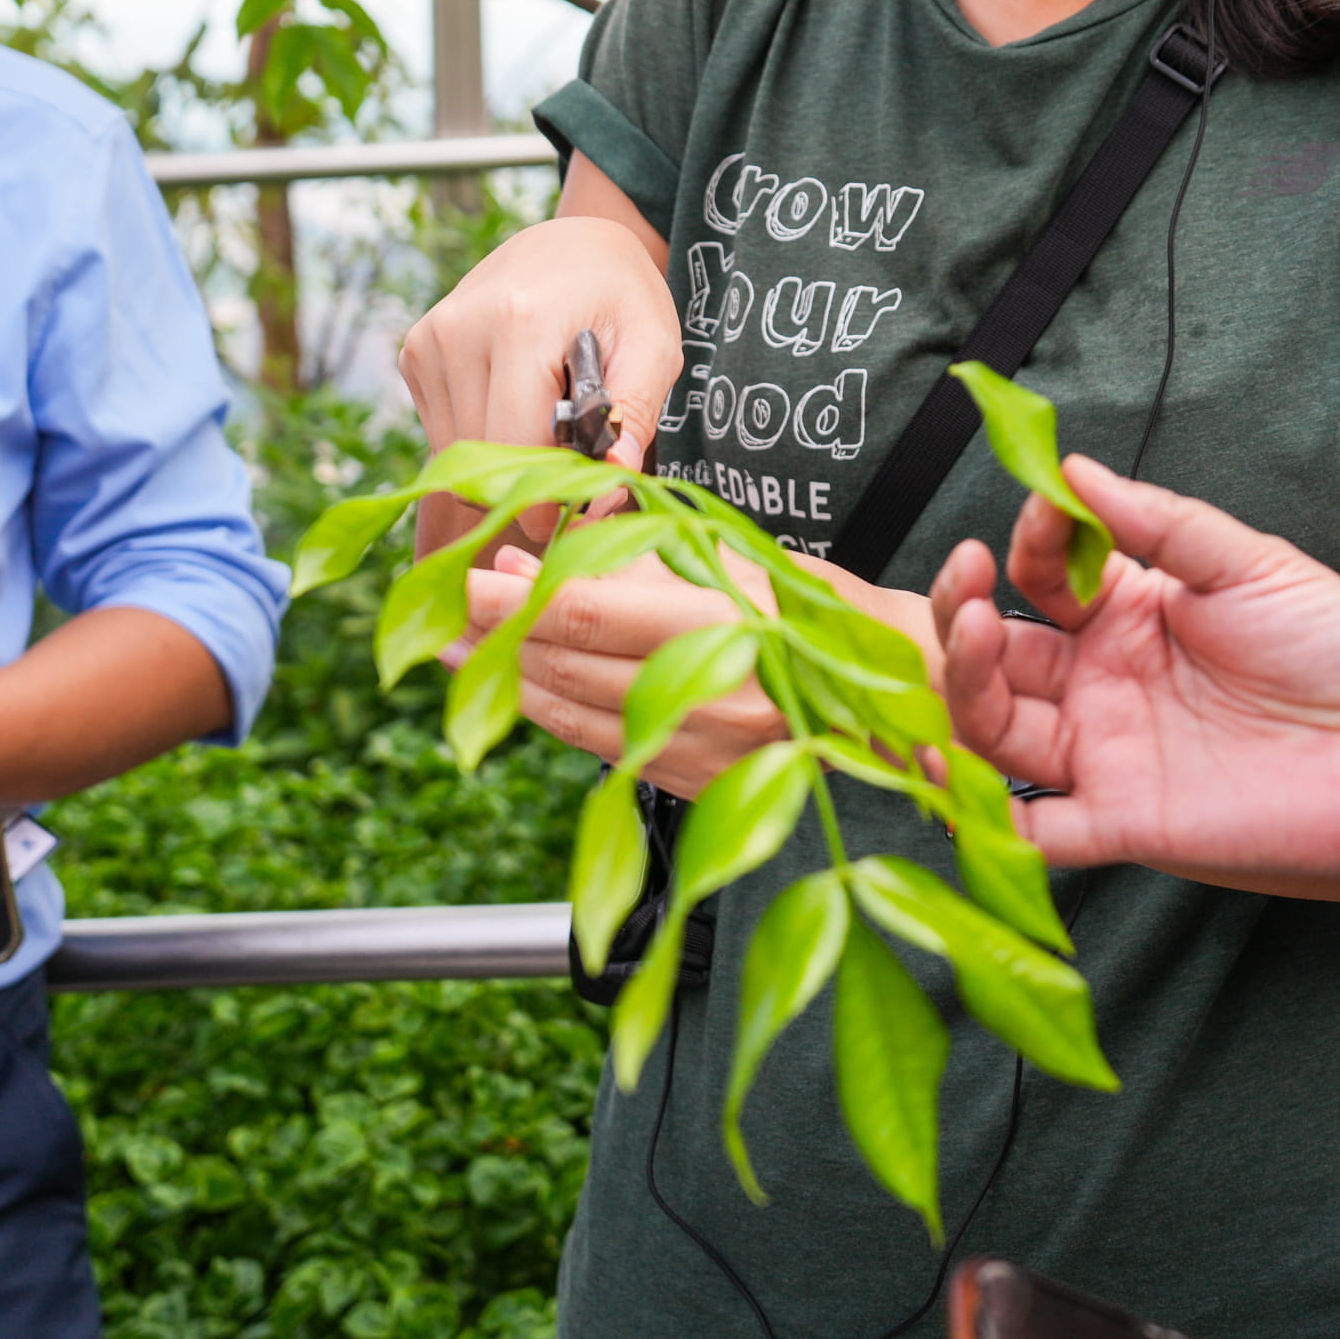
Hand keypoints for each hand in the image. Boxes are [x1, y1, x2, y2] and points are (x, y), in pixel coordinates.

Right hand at [395, 206, 681, 550]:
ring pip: (459, 456)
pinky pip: (445, 434)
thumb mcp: (653, 347)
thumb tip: (615, 475)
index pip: (515, 444)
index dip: (549, 494)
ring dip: (506, 462)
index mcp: (519, 322)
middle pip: (483, 459)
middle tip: (577, 465)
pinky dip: (484, 437)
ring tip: (549, 423)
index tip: (586, 503)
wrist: (571, 246)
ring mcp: (428, 342)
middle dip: (531, 482)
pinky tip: (517, 404)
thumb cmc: (621, 298)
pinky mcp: (415, 354)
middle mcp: (458, 330)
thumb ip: (635, 413)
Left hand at [479, 543, 934, 799]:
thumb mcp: (740, 561)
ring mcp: (700, 752)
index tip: (456, 570)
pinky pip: (593, 747)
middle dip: (488, 631)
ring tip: (452, 637)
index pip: (586, 609)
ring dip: (500, 675)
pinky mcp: (693, 784)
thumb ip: (640, 558)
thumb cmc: (826, 615)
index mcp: (728, 624)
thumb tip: (531, 554)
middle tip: (434, 597)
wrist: (905, 706)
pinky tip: (513, 682)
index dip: (508, 595)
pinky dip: (543, 710)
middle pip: (562, 663)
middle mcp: (711, 696)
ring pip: (566, 711)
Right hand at [931, 459, 1339, 944]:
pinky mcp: (1125, 825)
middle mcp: (1105, 684)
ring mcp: (1109, 755)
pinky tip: (951, 769)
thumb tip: (1071, 469)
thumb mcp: (1251, 564)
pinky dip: (981, 813)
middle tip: (966, 582)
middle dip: (963, 613)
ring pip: (996, 730)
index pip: (1042, 576)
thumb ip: (1160, 523)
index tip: (1039, 513)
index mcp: (1132, 614)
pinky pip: (1034, 829)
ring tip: (972, 636)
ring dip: (963, 687)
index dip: (1026, 543)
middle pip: (998, 654)